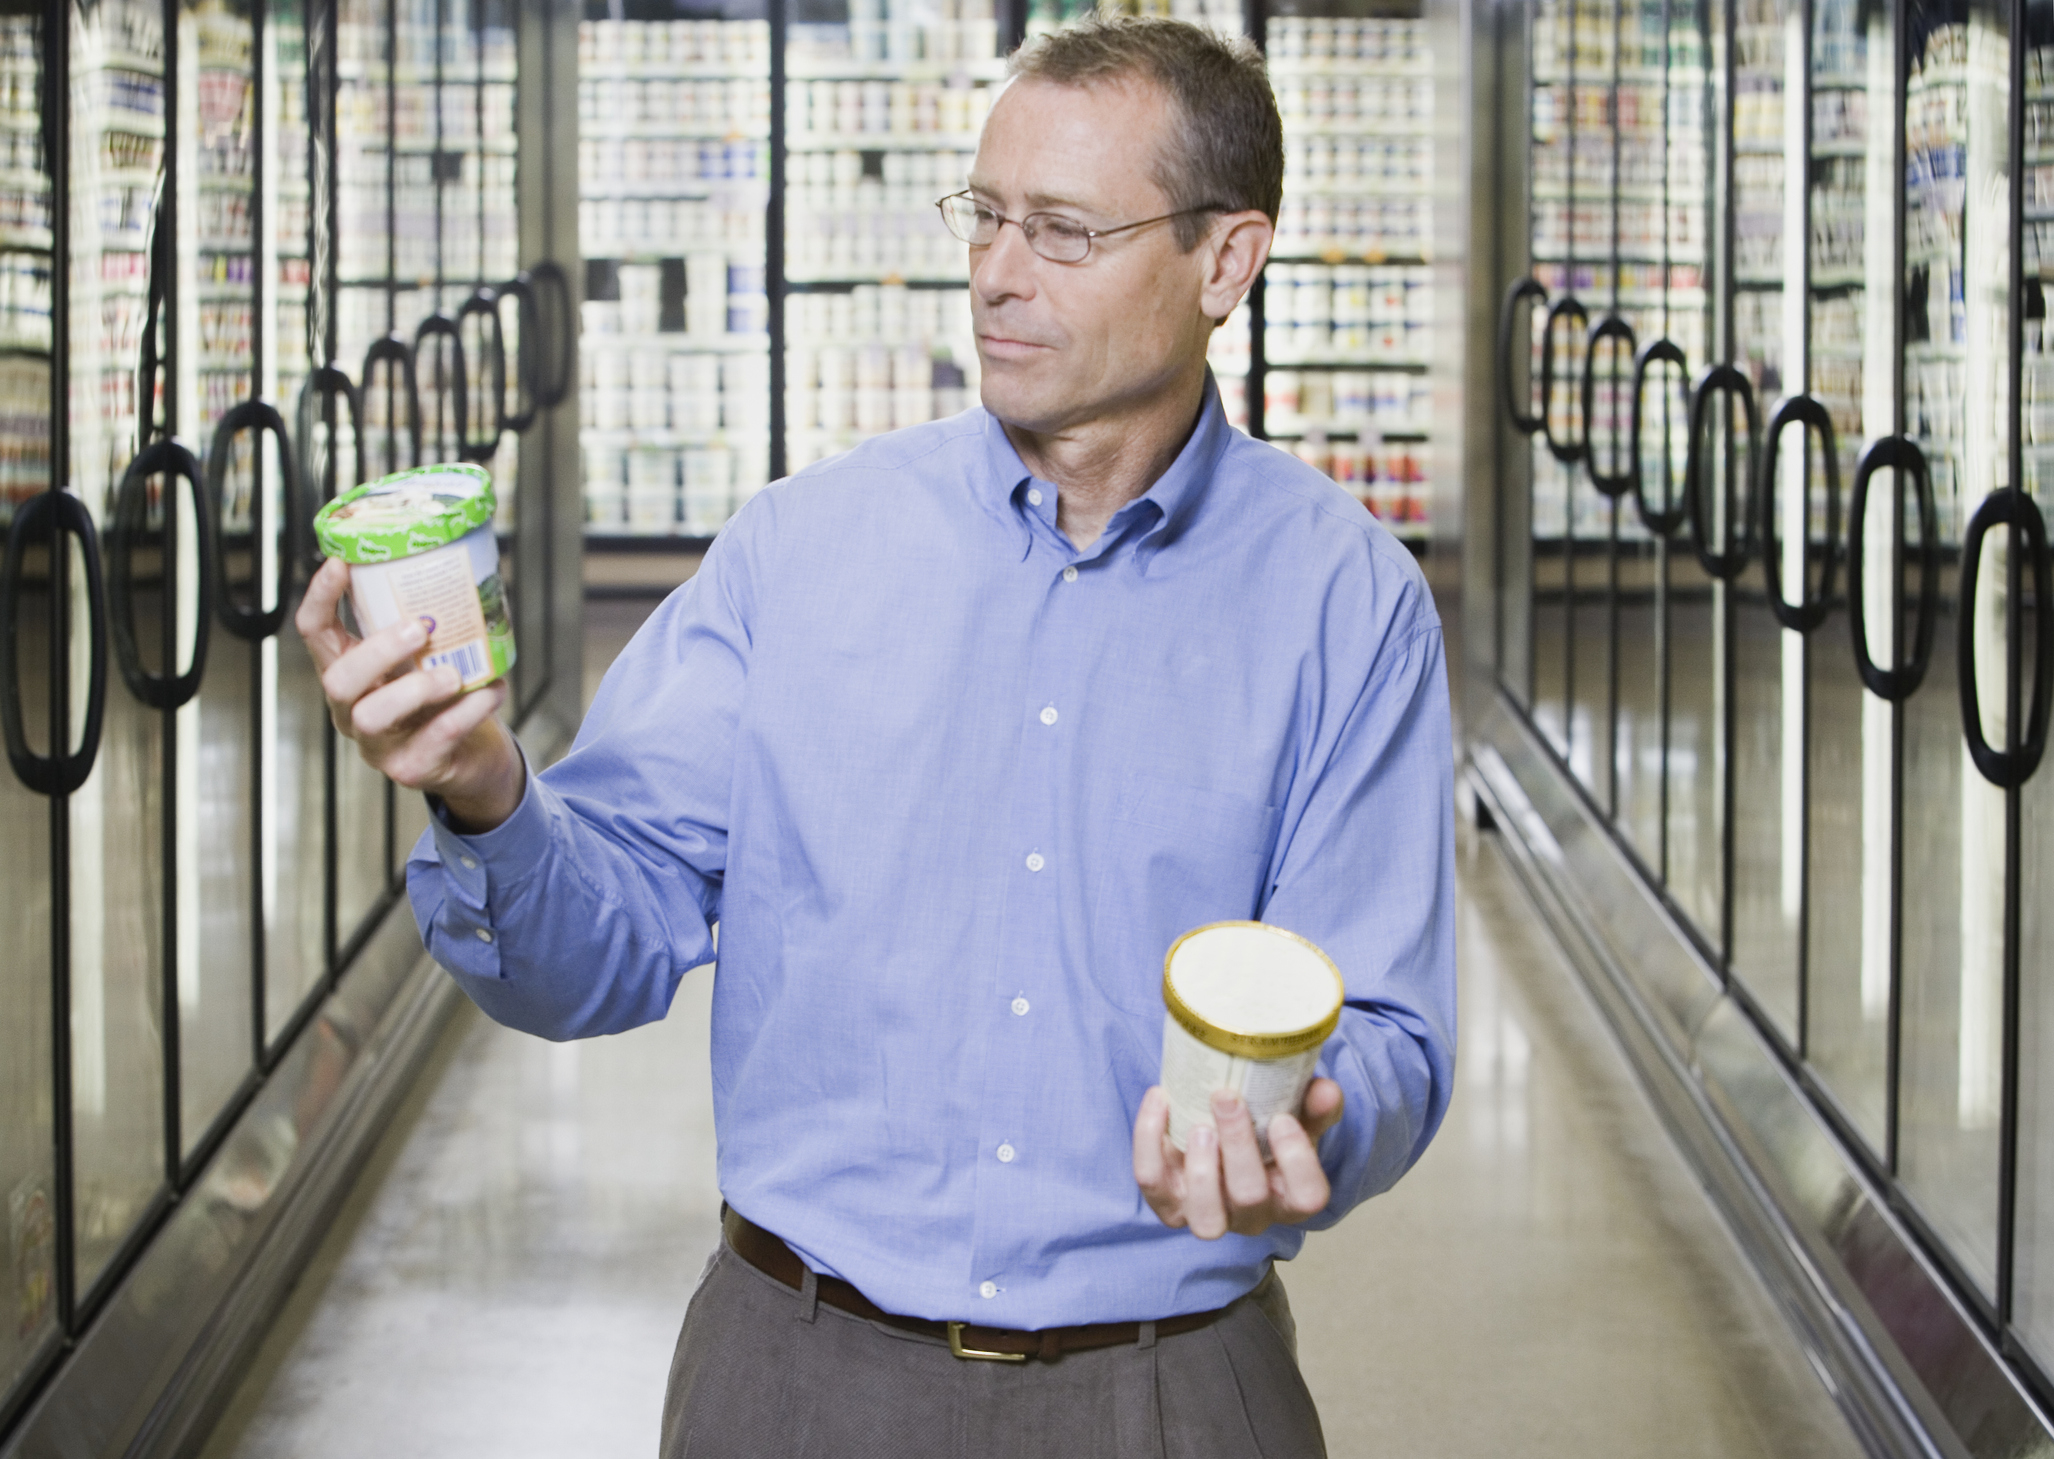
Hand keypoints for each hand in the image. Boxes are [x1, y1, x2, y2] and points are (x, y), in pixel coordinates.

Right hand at [296, 556, 523, 830]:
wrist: (474, 758)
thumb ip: (428, 622)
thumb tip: (462, 563)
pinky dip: (468, 711)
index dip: (320, 598)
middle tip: (420, 629)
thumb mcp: (429, 657)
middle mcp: (352, 710)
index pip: (314, 633)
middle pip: (338, 681)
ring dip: (416, 688)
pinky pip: (434, 738)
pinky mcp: (412, 768)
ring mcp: (378, 744)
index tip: (340, 563)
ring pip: (373, 716)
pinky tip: (493, 690)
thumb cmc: (447, 697)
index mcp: (350, 673)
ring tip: (455, 673)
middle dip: (377, 651)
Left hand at [1132, 1081, 1343, 1239]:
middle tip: (1227, 1098)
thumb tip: (1325, 1089)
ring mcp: (1207, 1215)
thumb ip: (1312, 1105)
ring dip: (1201, 1169)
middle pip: (1252, 1197)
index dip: (1297, 1160)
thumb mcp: (1295, 1118)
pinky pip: (1152, 1183)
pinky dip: (1149, 1140)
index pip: (1308, 1196)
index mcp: (1290, 1196)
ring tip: (1199, 1125)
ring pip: (1206, 1217)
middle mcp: (1251, 1216)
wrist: (1217, 1137)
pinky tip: (1160, 1100)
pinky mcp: (1167, 1205)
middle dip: (1239, 1146)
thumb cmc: (1264, 1133)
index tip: (1281, 1118)